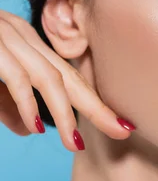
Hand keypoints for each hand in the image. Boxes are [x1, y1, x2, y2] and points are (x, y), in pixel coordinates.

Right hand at [0, 10, 135, 149]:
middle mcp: (22, 37)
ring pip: (47, 78)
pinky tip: (36, 127)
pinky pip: (15, 77)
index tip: (120, 124)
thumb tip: (29, 129)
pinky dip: (28, 103)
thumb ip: (7, 104)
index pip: (68, 75)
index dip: (95, 100)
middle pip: (69, 76)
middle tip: (124, 132)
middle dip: (98, 106)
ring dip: (65, 113)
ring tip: (75, 143)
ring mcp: (5, 39)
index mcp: (26, 44)